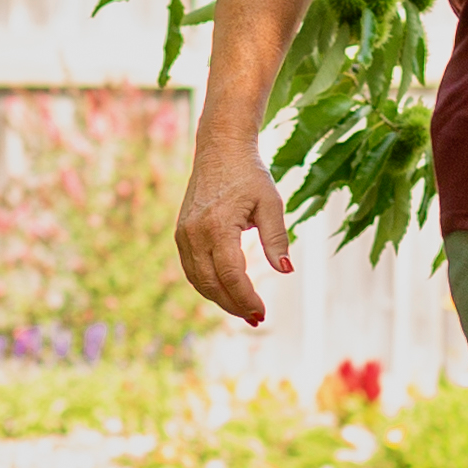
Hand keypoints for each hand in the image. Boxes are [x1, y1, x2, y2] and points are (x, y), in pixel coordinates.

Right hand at [174, 140, 291, 325]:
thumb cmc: (250, 175)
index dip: (246, 298)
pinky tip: (226, 291)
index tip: (263, 312)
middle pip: (211, 284)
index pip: (232, 275)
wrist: (220, 150)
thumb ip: (277, 238)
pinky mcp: (181, 234)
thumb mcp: (271, 203)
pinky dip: (208, 284)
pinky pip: (191, 268)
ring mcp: (184, 234)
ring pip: (198, 280)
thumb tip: (286, 270)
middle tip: (256, 317)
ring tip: (244, 310)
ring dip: (220, 299)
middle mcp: (195, 233)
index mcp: (218, 226)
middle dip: (234, 305)